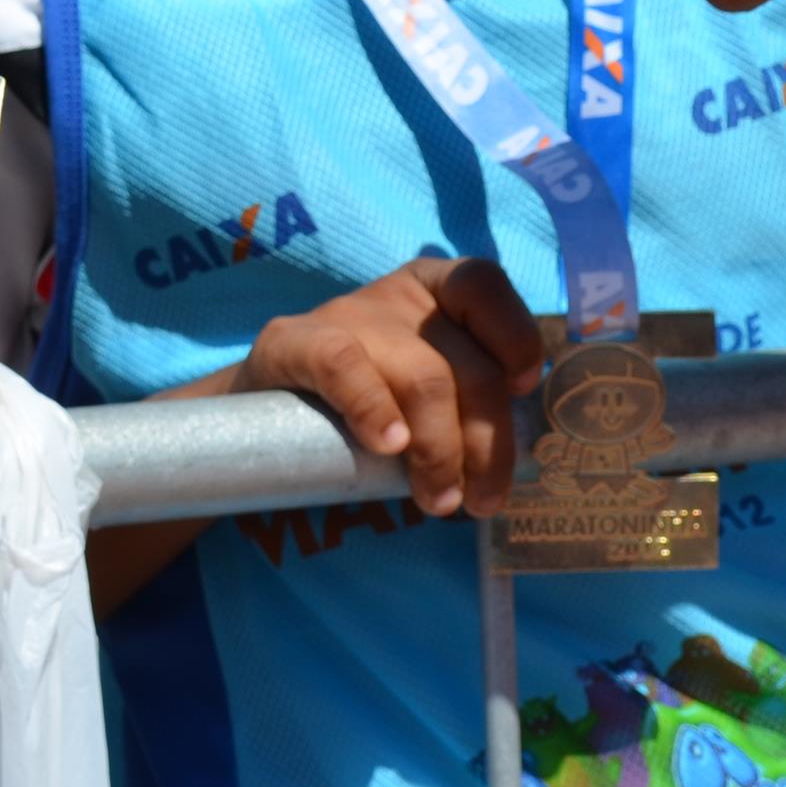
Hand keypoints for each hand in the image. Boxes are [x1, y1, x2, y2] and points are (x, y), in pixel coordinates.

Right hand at [241, 257, 542, 518]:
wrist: (262, 414)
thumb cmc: (368, 407)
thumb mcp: (427, 393)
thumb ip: (468, 404)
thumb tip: (522, 457)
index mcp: (436, 291)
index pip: (484, 285)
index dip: (515, 336)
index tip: (522, 392)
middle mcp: (396, 295)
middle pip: (465, 362)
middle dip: (486, 441)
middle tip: (482, 499)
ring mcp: (345, 314)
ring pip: (422, 377)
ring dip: (441, 452)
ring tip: (438, 501)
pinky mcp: (292, 341)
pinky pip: (344, 367)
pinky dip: (374, 409)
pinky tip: (388, 447)